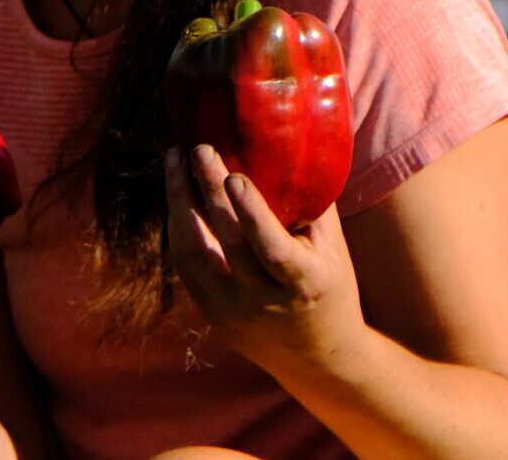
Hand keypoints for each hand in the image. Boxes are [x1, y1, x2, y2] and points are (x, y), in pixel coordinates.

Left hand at [164, 144, 366, 372]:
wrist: (318, 359)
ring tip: (173, 162)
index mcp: (304, 285)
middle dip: (207, 192)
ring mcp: (231, 311)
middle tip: (198, 149)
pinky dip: (177, 227)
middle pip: (226, 244)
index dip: (251, 213)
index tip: (234, 175)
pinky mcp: (210, 314)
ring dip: (178, 205)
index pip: (272, 249)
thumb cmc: (330, 287)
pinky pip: (184, 265)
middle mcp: (264, 302)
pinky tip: (176, 194)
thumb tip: (293, 147)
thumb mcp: (333, 251)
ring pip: (192, 255)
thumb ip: (313, 205)